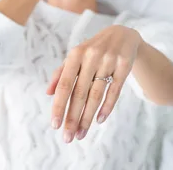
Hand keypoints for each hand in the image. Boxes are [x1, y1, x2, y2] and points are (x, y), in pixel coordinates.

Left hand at [46, 25, 141, 142]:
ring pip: (96, 95)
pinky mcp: (124, 66)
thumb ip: (61, 72)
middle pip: (80, 93)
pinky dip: (107, 107)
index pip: (65, 84)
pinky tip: (99, 120)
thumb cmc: (93, 49)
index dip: (59, 105)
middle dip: (73, 117)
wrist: (122, 35)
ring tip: (81, 134)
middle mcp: (91, 56)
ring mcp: (109, 61)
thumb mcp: (76, 56)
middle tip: (67, 137)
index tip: (55, 125)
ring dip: (88, 117)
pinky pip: (114, 91)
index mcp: (76, 54)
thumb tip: (48, 93)